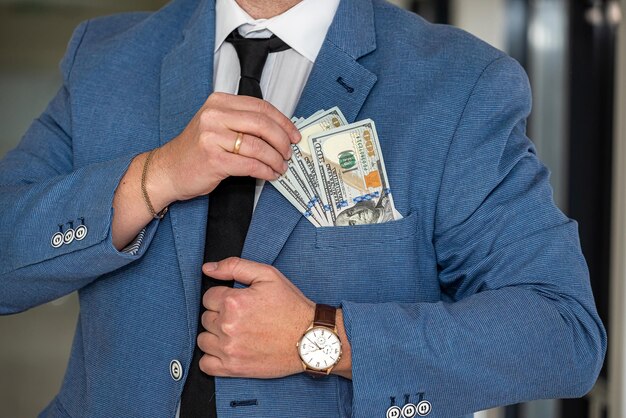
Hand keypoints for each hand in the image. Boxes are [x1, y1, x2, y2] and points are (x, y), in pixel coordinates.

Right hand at [148, 93, 300, 207]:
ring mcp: (213, 137)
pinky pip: (250, 164)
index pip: (261, 107)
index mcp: (219, 103)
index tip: (293, 134)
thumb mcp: (216, 125)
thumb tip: (279, 131)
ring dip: (275, 159)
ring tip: (280, 166)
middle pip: (263, 124)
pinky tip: (270, 174)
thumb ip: (243, 122)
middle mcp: (215, 116)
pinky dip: (265, 170)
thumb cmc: (195, 151)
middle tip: (289, 152)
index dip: (283, 121)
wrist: (168, 170)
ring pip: (258, 146)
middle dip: (282, 140)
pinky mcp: (214, 159)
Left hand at [197, 257, 314, 378]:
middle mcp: (228, 326)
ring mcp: (229, 349)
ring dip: (215, 335)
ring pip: (203, 339)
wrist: (309, 338)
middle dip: (220, 315)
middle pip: (206, 317)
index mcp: (234, 302)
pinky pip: (206, 364)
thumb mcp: (268, 275)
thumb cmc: (291, 307)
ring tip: (236, 333)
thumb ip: (235, 266)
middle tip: (242, 317)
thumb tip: (208, 268)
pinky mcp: (233, 368)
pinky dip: (212, 358)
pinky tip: (227, 350)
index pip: (208, 297)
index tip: (238, 303)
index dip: (223, 297)